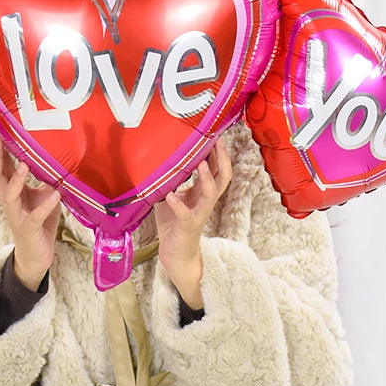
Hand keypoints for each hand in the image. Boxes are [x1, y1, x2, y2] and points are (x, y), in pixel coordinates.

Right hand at [0, 135, 60, 290]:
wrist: (36, 255)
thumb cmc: (38, 221)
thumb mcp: (41, 195)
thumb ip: (43, 177)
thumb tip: (52, 155)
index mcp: (12, 191)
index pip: (1, 166)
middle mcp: (10, 201)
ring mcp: (17, 214)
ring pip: (9, 195)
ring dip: (16, 179)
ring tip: (24, 164)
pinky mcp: (29, 228)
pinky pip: (35, 216)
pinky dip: (45, 205)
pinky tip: (55, 195)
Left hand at [154, 139, 231, 308]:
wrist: (175, 253)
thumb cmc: (174, 221)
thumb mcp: (173, 194)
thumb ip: (172, 178)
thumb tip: (162, 156)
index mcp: (203, 191)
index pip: (217, 167)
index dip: (218, 151)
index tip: (216, 132)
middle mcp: (205, 200)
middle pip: (223, 177)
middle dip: (222, 159)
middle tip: (217, 141)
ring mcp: (199, 213)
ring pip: (210, 194)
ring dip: (206, 178)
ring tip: (201, 165)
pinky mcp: (188, 226)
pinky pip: (185, 214)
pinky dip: (178, 204)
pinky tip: (170, 196)